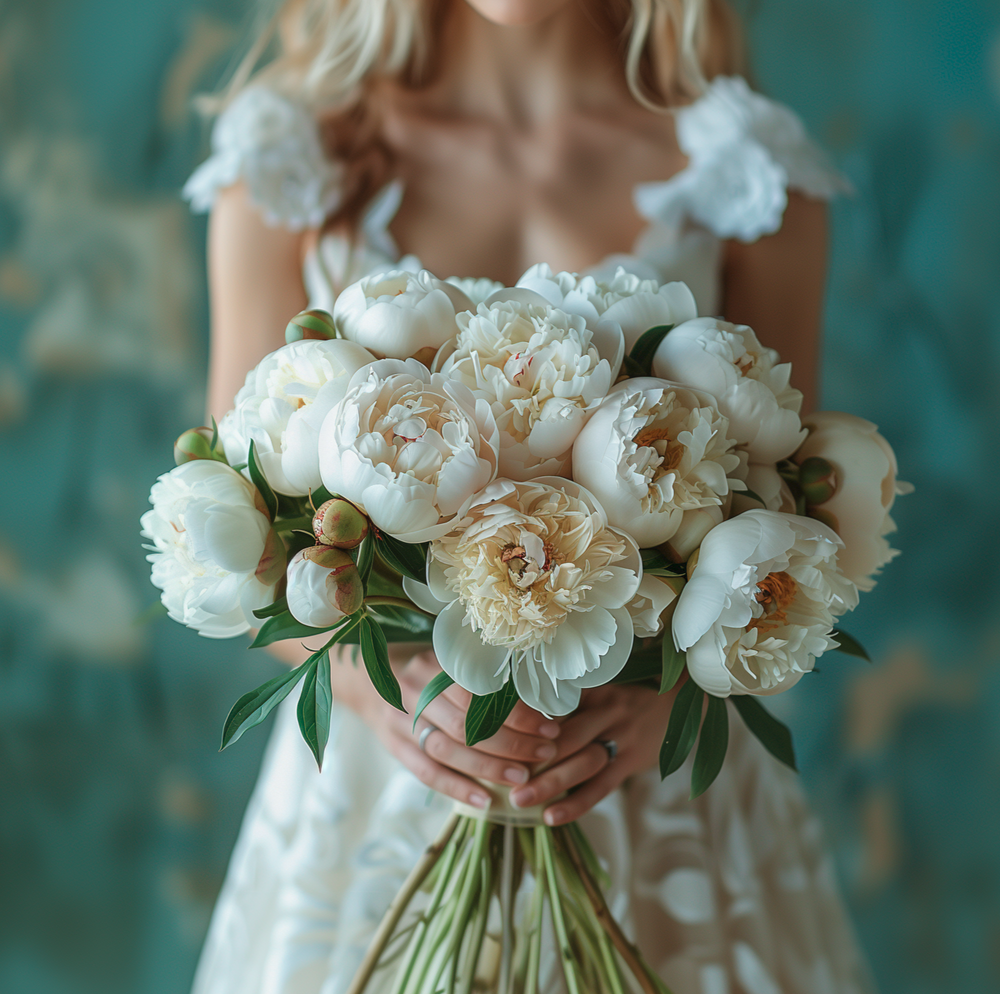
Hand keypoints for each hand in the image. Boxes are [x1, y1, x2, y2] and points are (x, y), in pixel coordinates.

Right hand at [356, 647, 560, 808]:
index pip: (482, 693)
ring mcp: (401, 719)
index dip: (517, 714)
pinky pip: (427, 772)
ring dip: (488, 767)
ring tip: (522, 778)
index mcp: (436, 663)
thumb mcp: (450, 662)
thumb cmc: (426, 671)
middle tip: (545, 753)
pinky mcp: (394, 745)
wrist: (368, 680)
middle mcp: (416, 690)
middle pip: (466, 723)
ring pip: (448, 750)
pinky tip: (485, 800)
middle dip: (510, 742)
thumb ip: (483, 679)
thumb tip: (539, 703)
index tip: (548, 727)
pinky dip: (457, 788)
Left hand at [508, 682, 677, 825]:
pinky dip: (576, 803)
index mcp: (591, 690)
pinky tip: (552, 816)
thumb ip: (563, 704)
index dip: (526, 724)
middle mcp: (606, 711)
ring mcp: (621, 737)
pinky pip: (601, 787)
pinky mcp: (632, 762)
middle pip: (566, 736)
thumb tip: (515, 725)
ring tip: (520, 801)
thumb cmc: (621, 703)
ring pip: (582, 763)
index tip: (496, 737)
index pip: (553, 704)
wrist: (674, 707)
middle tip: (502, 778)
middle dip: (533, 759)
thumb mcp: (595, 692)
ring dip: (550, 784)